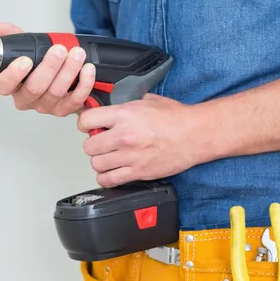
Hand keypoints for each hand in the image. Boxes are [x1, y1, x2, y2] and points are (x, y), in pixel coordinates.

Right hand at [0, 22, 96, 116]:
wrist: (62, 75)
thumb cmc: (40, 65)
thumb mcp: (28, 49)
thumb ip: (15, 38)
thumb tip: (2, 28)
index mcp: (14, 85)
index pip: (4, 85)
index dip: (13, 75)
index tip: (25, 60)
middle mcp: (28, 99)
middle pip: (34, 89)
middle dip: (48, 68)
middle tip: (58, 50)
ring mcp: (47, 106)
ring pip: (56, 92)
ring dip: (68, 71)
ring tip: (77, 53)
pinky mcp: (66, 109)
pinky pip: (75, 100)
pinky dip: (84, 84)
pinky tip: (87, 69)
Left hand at [77, 93, 210, 186]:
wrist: (195, 134)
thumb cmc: (176, 118)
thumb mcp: (148, 100)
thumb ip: (126, 104)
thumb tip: (111, 105)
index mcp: (124, 115)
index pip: (86, 120)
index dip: (85, 123)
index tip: (88, 126)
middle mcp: (124, 136)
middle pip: (88, 146)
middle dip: (93, 144)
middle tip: (101, 143)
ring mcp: (130, 156)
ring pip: (96, 164)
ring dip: (100, 161)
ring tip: (108, 157)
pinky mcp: (138, 172)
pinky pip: (109, 180)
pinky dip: (106, 178)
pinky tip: (112, 171)